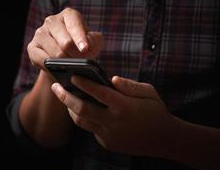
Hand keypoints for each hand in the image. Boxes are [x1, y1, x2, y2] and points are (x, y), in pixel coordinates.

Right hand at [27, 7, 103, 69]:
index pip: (74, 24)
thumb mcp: (94, 43)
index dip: (80, 37)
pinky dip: (54, 67)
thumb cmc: (82, 48)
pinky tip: (59, 68)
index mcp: (69, 15)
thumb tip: (86, 46)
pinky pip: (43, 60)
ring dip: (66, 63)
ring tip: (73, 66)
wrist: (67, 61)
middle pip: (65, 42)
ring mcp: (40, 33)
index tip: (84, 49)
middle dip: (76, 55)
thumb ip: (95, 40)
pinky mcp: (32, 47)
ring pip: (56, 53)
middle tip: (82, 63)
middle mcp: (52, 21)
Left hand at [51, 76, 175, 156]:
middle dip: (66, 97)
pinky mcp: (108, 144)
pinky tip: (84, 110)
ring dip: (71, 109)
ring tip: (65, 97)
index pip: (99, 92)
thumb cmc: (156, 111)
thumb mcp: (149, 92)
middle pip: (83, 109)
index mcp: (125, 107)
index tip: (72, 74)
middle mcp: (114, 122)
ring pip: (82, 122)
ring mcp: (110, 135)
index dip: (84, 83)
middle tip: (55, 86)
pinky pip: (92, 130)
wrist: (164, 139)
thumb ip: (130, 85)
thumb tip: (111, 79)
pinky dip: (86, 119)